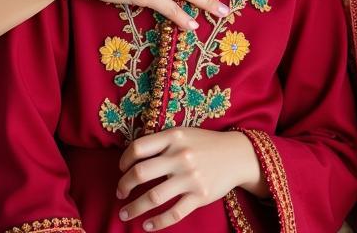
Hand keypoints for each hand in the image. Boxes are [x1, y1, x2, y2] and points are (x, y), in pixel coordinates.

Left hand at [116, 128, 261, 229]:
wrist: (236, 154)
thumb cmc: (204, 144)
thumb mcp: (183, 134)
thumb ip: (161, 142)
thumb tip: (132, 157)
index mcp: (174, 137)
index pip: (138, 148)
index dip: (124, 160)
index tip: (121, 169)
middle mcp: (180, 156)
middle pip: (141, 173)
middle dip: (124, 186)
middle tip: (120, 193)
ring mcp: (190, 177)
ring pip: (153, 197)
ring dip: (134, 208)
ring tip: (125, 213)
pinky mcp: (200, 196)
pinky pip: (173, 213)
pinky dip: (157, 223)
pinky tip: (147, 226)